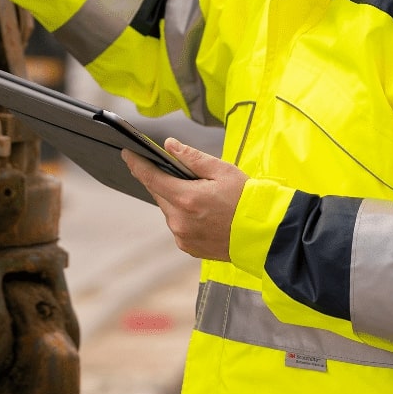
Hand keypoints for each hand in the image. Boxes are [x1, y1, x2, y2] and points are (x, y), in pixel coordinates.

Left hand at [122, 139, 247, 261]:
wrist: (264, 234)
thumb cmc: (247, 200)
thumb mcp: (223, 170)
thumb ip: (192, 158)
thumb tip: (170, 146)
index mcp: (187, 199)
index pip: (151, 178)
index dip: (137, 164)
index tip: (127, 154)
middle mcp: (180, 221)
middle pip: (160, 195)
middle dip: (167, 182)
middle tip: (187, 177)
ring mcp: (183, 237)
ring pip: (169, 211)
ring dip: (177, 201)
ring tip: (202, 198)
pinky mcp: (188, 247)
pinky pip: (178, 226)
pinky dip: (185, 217)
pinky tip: (204, 214)